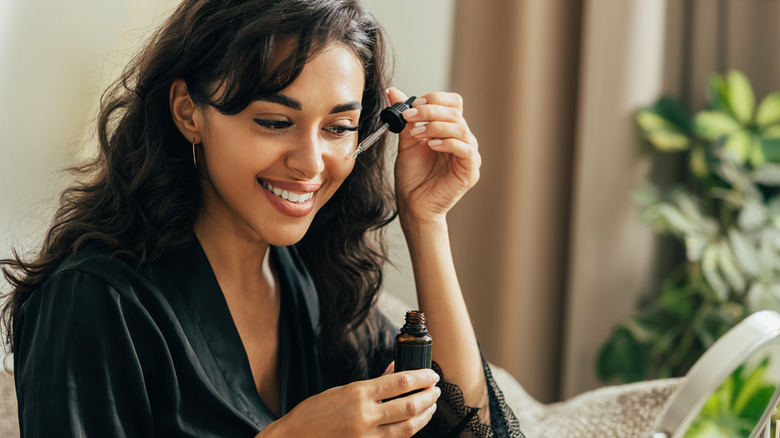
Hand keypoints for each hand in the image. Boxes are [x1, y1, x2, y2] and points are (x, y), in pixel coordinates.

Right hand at [268, 366, 440, 436]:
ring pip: (408, 427)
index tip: (432, 374)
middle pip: (410, 405)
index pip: (401, 382)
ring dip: (425, 415)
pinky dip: (409, 431)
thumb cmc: (315, 413)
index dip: (421, 377)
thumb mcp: (343, 390)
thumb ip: (373, 383)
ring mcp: (367, 437)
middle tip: (436, 389)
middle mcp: (365, 415)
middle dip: (428, 396)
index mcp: (359, 393)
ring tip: (431, 405)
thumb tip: (396, 370)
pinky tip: (414, 423)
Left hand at [390, 88, 480, 225]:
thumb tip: (393, 92)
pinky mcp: (471, 171)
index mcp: (449, 130)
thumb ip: (404, 118)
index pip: (453, 103)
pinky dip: (447, 143)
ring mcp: (469, 155)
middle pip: (455, 113)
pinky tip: (431, 145)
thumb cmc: (412, 176)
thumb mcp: (406, 142)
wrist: (413, 205)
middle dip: (430, 111)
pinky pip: (466, 149)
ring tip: (417, 134)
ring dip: (435, 126)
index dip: (435, 99)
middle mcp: (462, 140)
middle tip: (410, 116)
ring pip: (460, 128)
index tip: (413, 105)